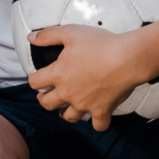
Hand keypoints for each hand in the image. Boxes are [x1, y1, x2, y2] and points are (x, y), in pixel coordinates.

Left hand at [27, 25, 144, 131]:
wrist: (127, 58)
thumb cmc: (101, 44)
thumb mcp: (70, 32)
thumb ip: (47, 35)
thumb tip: (31, 37)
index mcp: (57, 74)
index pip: (34, 82)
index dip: (35, 80)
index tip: (38, 78)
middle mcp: (68, 92)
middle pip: (47, 103)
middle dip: (45, 99)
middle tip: (47, 95)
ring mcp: (84, 104)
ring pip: (68, 116)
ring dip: (65, 113)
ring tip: (66, 108)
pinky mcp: (102, 110)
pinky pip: (97, 125)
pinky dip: (96, 123)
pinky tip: (96, 117)